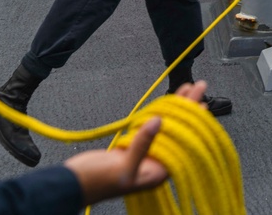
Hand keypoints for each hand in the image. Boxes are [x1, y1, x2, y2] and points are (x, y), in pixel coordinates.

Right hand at [65, 82, 207, 204]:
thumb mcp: (122, 168)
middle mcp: (155, 164)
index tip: (202, 103)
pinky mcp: (132, 147)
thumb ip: (142, 145)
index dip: (194, 123)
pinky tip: (166, 102)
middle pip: (179, 132)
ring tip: (188, 88)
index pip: (184, 144)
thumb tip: (159, 121)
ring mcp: (144, 155)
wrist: (70, 184)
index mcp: (157, 174)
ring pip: (167, 126)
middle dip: (189, 109)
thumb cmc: (94, 183)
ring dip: (176, 107)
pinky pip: (151, 127)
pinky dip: (159, 113)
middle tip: (199, 86)